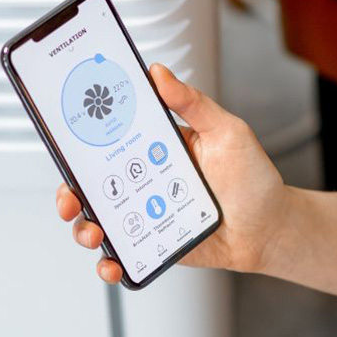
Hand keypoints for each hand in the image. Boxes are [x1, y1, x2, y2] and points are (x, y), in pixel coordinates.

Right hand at [56, 63, 290, 282]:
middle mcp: (146, 181)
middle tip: (70, 199)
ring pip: (101, 221)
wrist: (270, 228)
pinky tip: (112, 263)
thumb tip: (159, 73)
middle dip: (70, 192)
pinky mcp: (155, 244)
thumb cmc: (252, 179)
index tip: (65, 143)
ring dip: (85, 228)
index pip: (108, 141)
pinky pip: (125, 253)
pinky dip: (111, 262)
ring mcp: (147, 214)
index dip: (81, 143)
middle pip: (93, 185)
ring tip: (94, 234)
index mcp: (156, 149)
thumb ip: (192, 103)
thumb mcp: (227, 131)